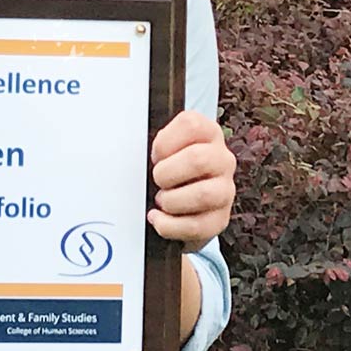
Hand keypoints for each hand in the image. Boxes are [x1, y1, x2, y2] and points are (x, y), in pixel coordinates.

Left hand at [147, 109, 235, 252]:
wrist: (181, 204)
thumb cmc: (167, 169)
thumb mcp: (161, 149)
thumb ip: (152, 145)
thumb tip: (125, 153)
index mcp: (207, 134)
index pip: (190, 125)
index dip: (164, 142)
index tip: (155, 155)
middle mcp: (222, 159)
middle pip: (198, 159)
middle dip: (166, 173)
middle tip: (156, 180)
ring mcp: (225, 190)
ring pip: (203, 194)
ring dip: (171, 200)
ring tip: (160, 200)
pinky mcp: (219, 219)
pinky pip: (196, 225)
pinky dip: (169, 225)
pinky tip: (158, 218)